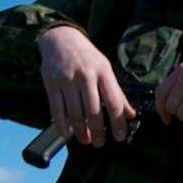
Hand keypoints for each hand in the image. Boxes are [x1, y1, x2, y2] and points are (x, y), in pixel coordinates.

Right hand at [38, 26, 134, 146]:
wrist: (60, 39)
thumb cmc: (87, 57)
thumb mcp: (105, 69)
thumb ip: (117, 92)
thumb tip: (131, 114)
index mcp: (103, 72)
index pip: (114, 103)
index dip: (118, 123)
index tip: (119, 137)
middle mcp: (85, 76)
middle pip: (93, 111)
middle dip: (97, 132)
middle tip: (99, 143)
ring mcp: (67, 80)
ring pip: (75, 113)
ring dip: (80, 131)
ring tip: (85, 140)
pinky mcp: (51, 84)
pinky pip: (56, 109)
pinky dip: (61, 125)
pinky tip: (66, 134)